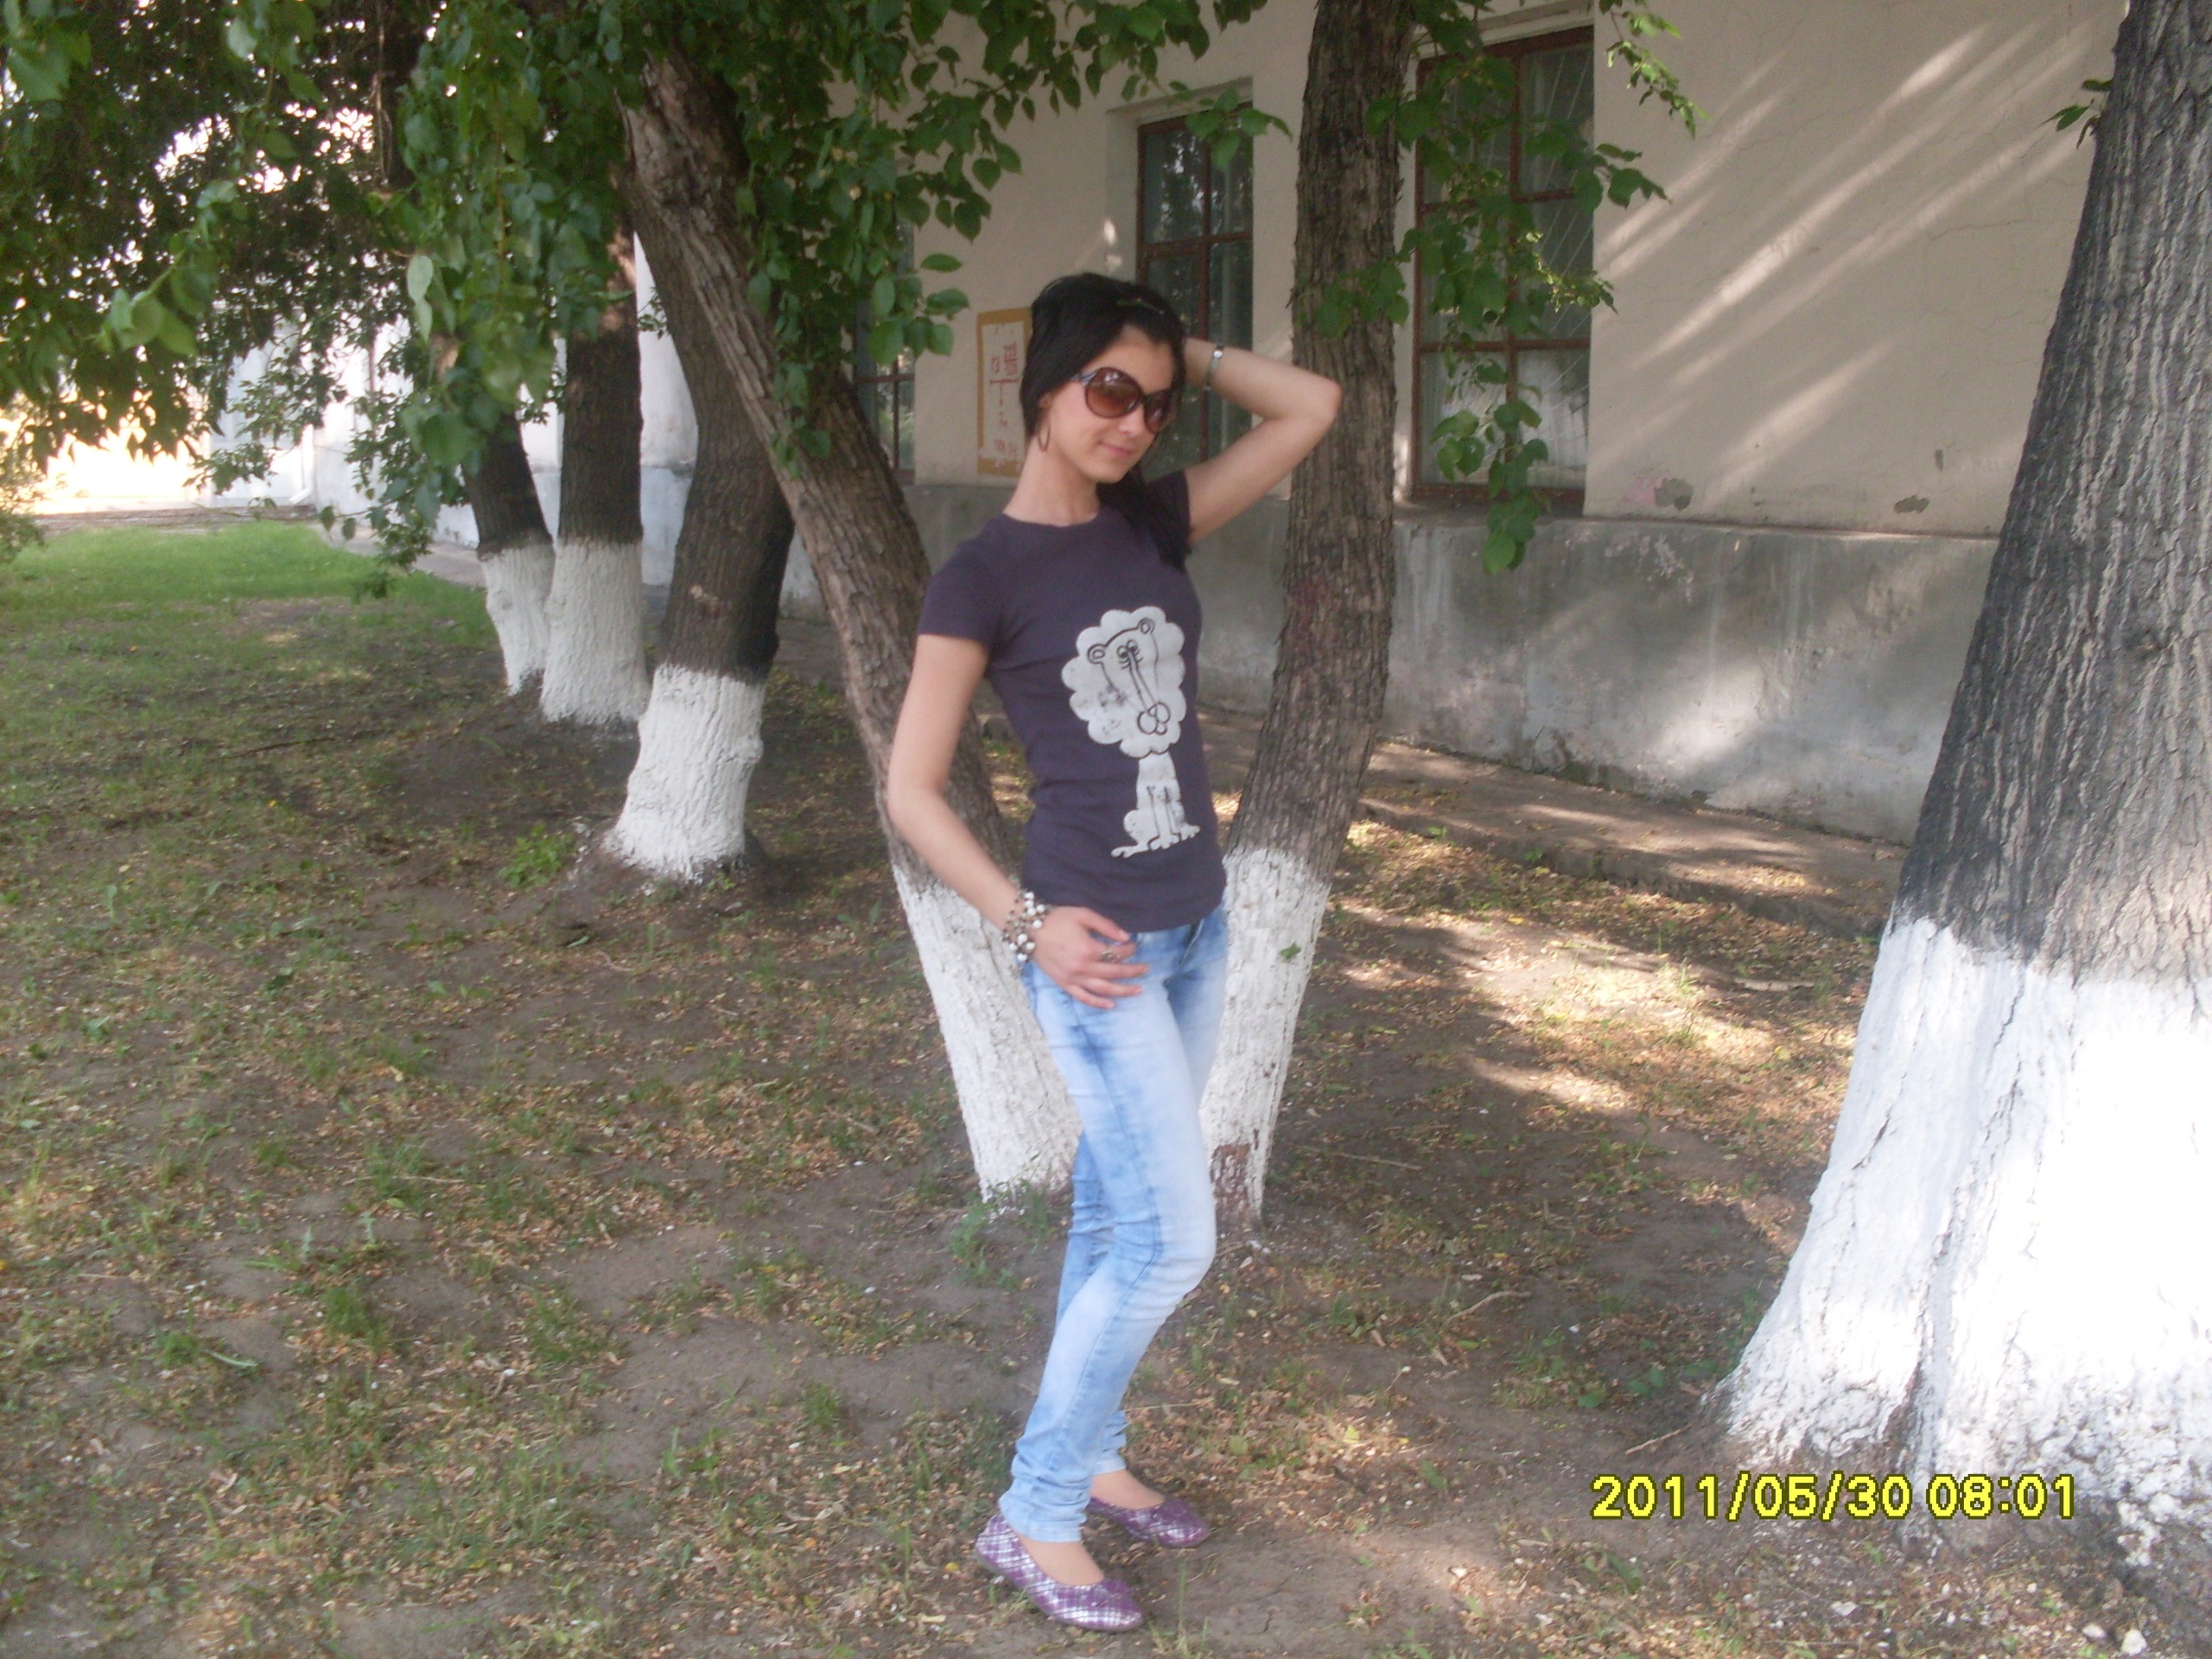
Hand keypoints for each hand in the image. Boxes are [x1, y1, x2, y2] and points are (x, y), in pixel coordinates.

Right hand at [1030, 907, 1145, 1008]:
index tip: (1134, 945)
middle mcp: (1083, 968)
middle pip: (1115, 973)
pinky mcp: (1064, 984)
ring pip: (1103, 989)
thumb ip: (1106, 926)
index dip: (1129, 950)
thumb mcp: (1084, 915)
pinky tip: (1111, 1005)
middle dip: (1133, 971)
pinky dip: (1098, 1003)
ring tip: (1138, 990)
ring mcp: (1073, 978)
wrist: (1029, 929)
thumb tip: (1126, 937)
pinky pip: (1083, 997)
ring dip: (1123, 991)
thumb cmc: (1057, 919)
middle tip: (1146, 969)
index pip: (1116, 953)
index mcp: (1089, 949)